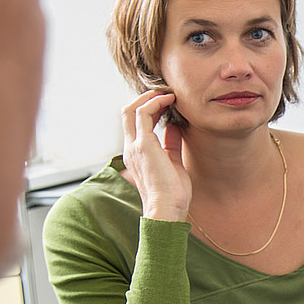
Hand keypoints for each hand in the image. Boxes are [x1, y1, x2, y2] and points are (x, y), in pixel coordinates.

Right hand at [121, 89, 190, 221]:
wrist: (167, 210)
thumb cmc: (173, 194)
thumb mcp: (173, 163)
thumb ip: (171, 144)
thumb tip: (175, 127)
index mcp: (136, 154)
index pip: (135, 123)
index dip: (150, 109)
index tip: (168, 104)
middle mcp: (131, 148)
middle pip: (128, 113)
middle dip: (146, 99)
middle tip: (167, 94)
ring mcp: (135, 146)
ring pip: (133, 109)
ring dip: (151, 97)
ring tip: (169, 94)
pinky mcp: (143, 145)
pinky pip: (144, 113)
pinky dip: (155, 102)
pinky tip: (170, 100)